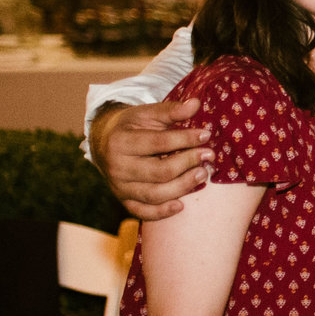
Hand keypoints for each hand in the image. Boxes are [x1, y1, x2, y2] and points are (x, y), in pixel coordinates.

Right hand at [92, 99, 209, 220]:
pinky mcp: (123, 200)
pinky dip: (162, 212)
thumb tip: (196, 103)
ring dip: (183, 187)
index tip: (207, 134)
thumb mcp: (148, 114)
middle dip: (188, 163)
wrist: (105, 143)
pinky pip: (142, 212)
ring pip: (154, 194)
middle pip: (159, 172)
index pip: (158, 142)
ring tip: (202, 174)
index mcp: (120, 141)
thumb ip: (171, 110)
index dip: (185, 139)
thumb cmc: (132, 126)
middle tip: (209, 155)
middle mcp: (117, 167)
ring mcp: (119, 186)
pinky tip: (181, 205)